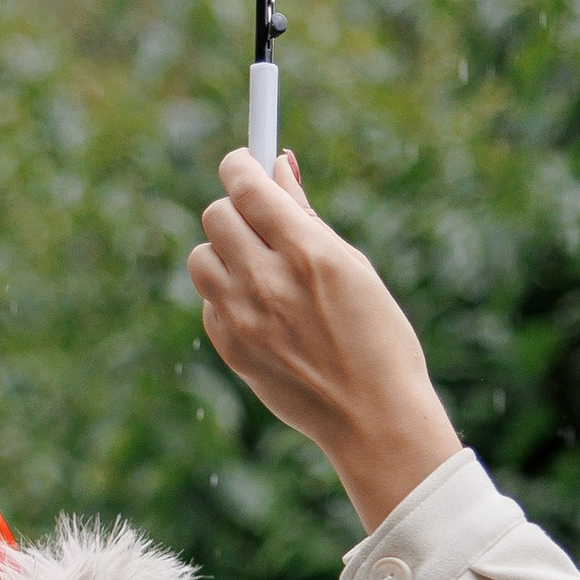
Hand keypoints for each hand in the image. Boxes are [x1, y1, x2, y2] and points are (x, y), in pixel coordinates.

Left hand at [187, 150, 463, 532]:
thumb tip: (278, 167)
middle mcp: (267, 282)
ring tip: (259, 268)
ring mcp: (242, 318)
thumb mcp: (353, 266)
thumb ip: (306, 217)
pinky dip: (227, 294)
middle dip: (236, 209)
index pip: (246, 185)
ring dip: (224, 252)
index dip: (240, 165)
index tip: (244, 163)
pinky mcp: (229, 347)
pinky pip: (208, 299)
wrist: (373, 416)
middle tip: (260, 221)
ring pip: (200, 256)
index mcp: (308, 253)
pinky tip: (262, 309)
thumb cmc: (379, 337)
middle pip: (215, 215)